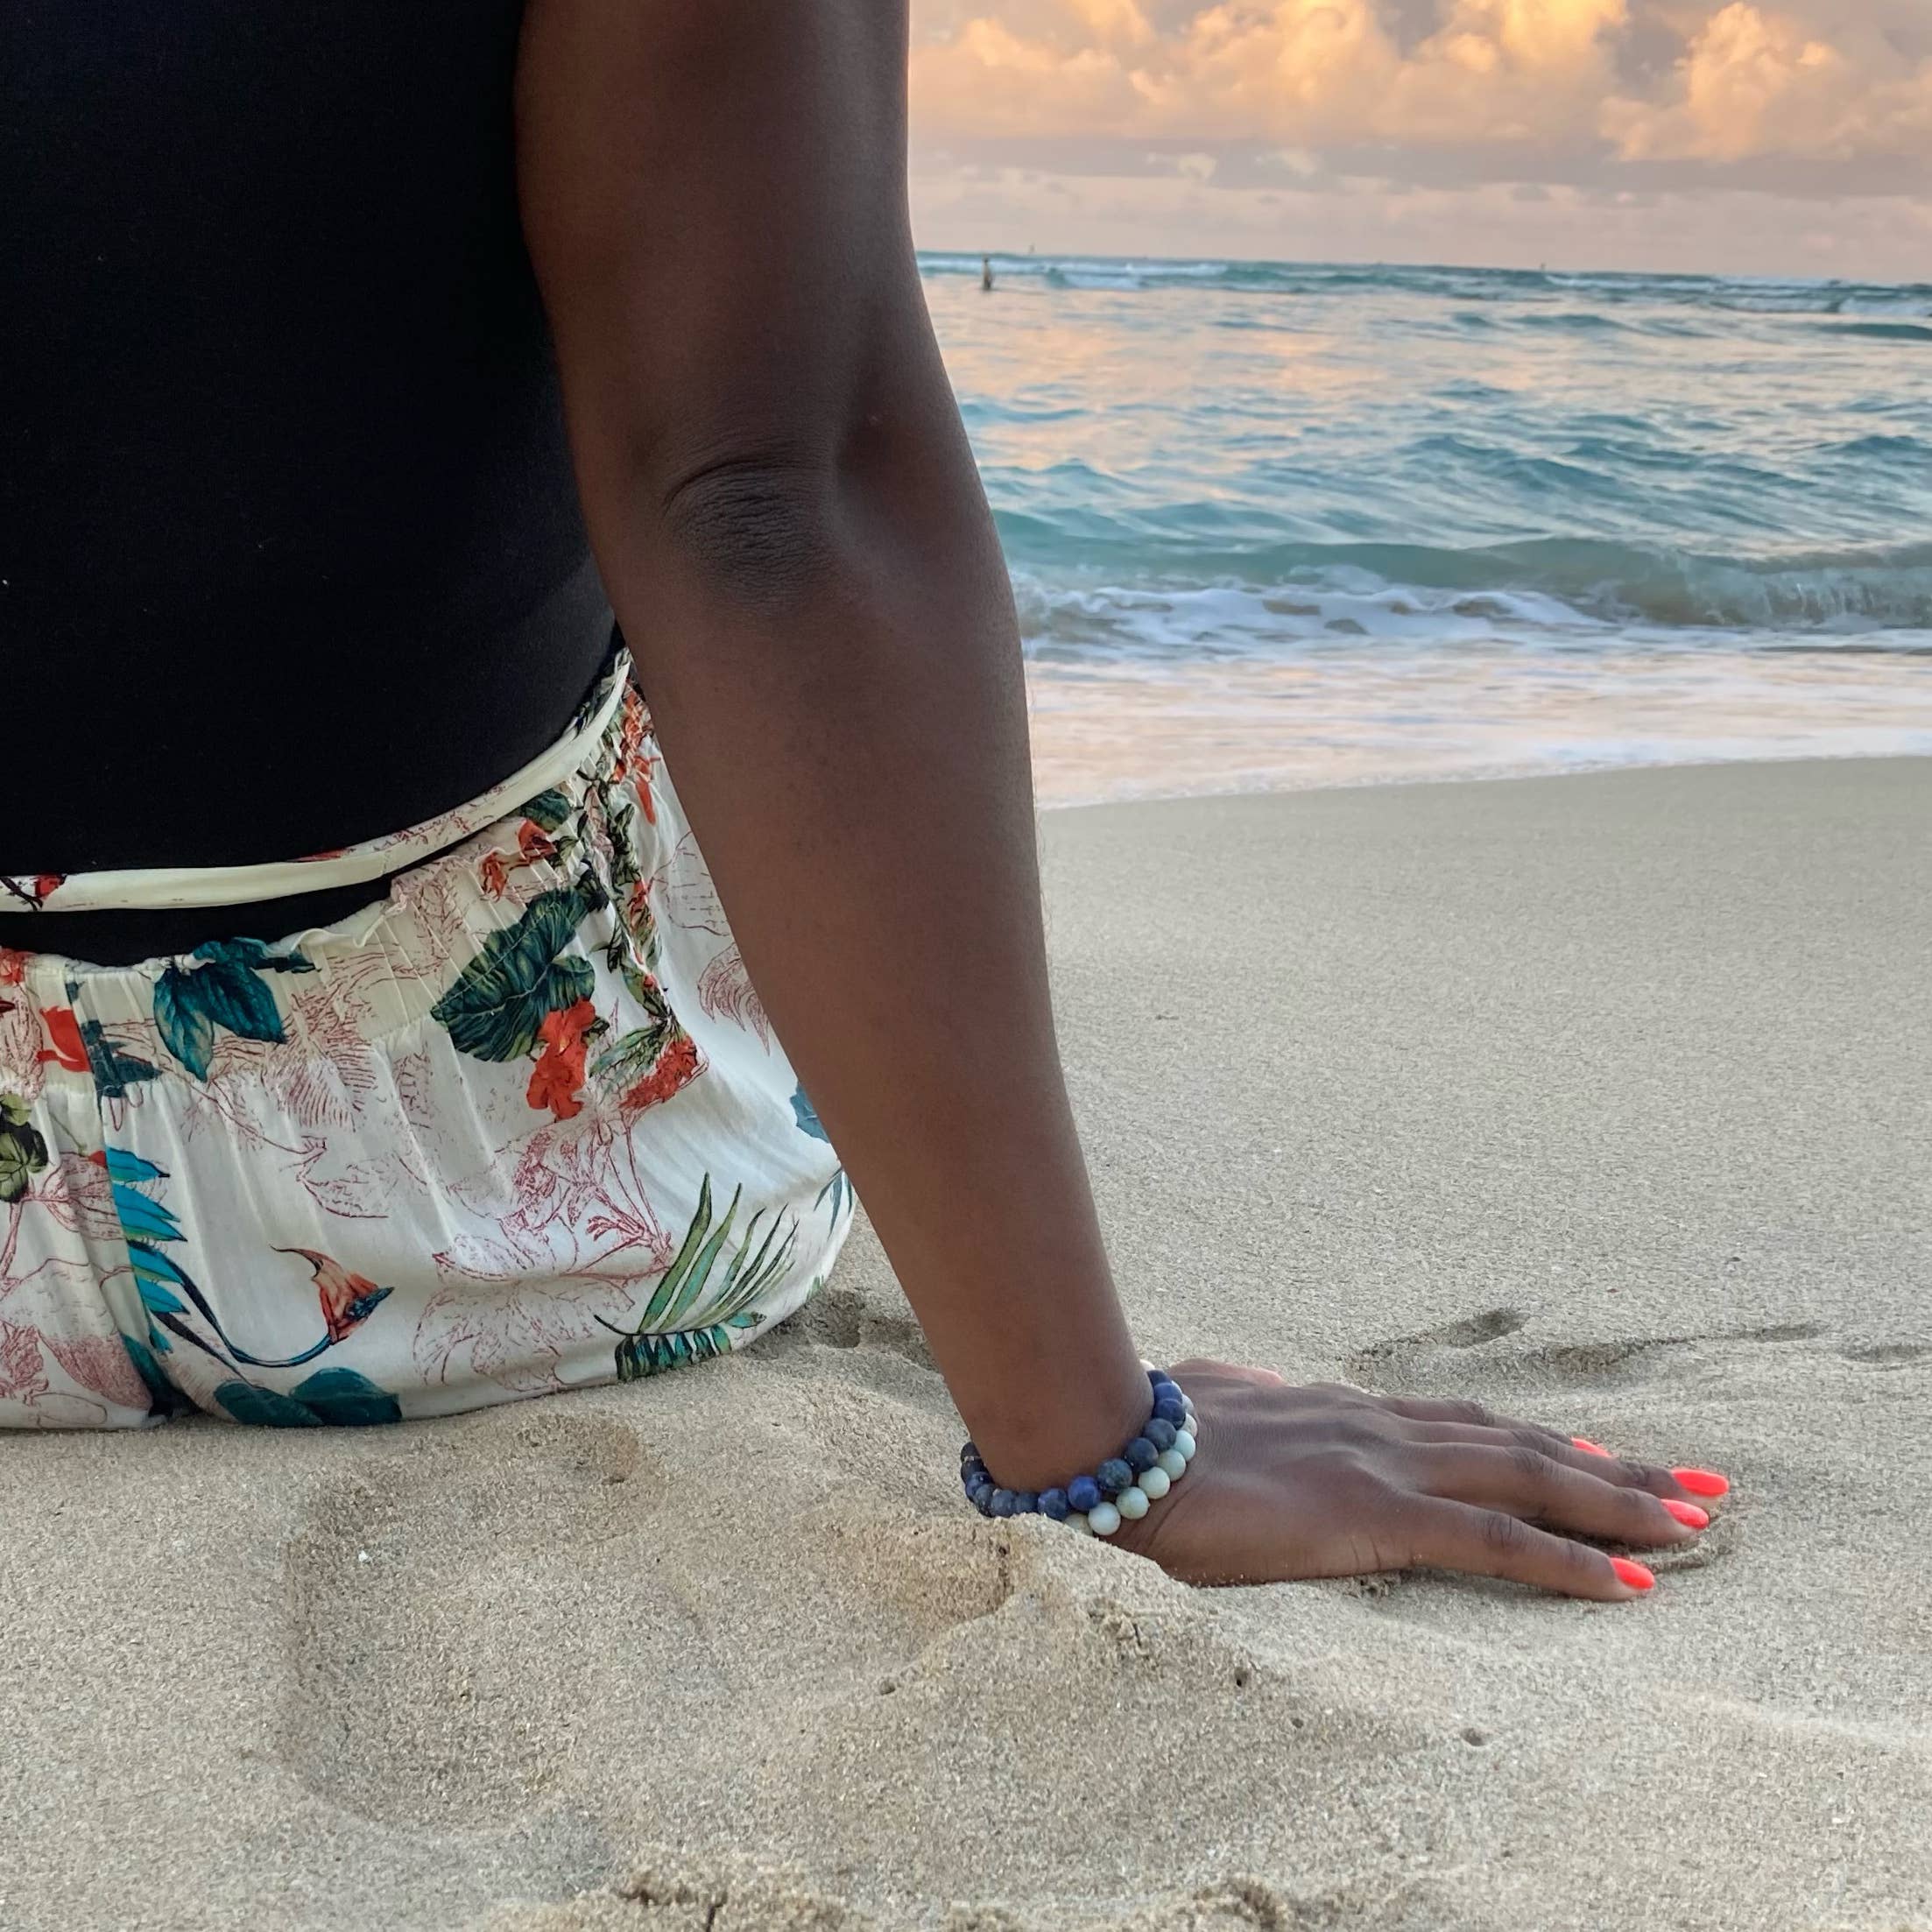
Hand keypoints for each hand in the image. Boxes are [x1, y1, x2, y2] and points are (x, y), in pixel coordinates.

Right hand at [1112, 1361, 1725, 1597]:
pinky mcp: (1376, 1514)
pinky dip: (1569, 1561)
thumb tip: (1246, 1391)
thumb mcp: (1211, 1404)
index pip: (1469, 1424)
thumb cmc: (1147, 1427)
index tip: (1604, 1454)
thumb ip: (1247, 1398)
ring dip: (1620, 1504)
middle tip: (1696, 1485)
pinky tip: (1628, 1584)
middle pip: (1524, 1444)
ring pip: (1531, 1480)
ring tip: (1691, 1523)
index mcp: (1346, 1411)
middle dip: (1616, 1469)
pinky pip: (1495, 1542)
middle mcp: (1383, 1428)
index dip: (1543, 1440)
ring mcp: (1386, 1465)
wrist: (1114, 1440)